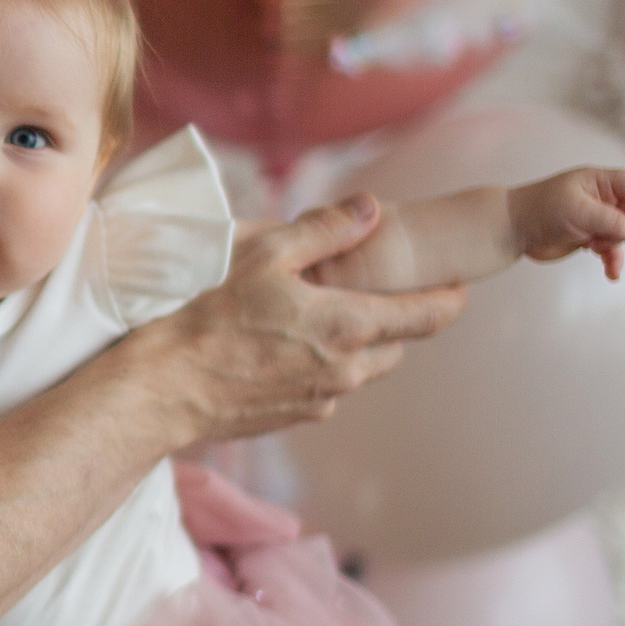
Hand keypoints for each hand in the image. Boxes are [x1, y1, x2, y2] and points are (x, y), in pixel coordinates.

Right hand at [144, 196, 466, 441]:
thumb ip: (326, 231)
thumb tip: (371, 208)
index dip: (450, 297)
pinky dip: (323, 366)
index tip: (456, 282)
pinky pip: (330, 387)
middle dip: (396, 318)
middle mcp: (350, 370)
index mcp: (351, 326)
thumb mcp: (267, 255)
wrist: (169, 388)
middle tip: (375, 290)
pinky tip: (286, 349)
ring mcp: (326, 398)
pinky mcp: (300, 417)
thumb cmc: (213, 317)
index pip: (430, 315)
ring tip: (323, 318)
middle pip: (400, 343)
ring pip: (365, 368)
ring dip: (358, 344)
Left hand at [509, 168, 624, 279]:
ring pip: (624, 234)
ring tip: (610, 262)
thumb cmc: (542, 209)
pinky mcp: (588, 236)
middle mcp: (601, 198)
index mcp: (599, 182)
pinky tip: (611, 273)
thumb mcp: (578, 211)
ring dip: (623, 249)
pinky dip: (612, 260)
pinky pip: (610, 249)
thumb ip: (610, 221)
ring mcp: (596, 218)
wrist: (512, 228)